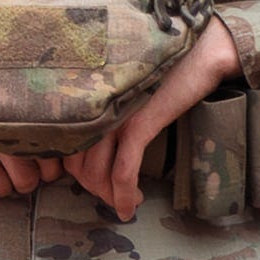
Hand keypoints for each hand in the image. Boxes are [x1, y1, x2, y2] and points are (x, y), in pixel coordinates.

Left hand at [71, 21, 245, 221]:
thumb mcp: (122, 89)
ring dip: (109, 196)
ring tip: (127, 202)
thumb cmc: (162, 68)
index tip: (93, 184)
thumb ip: (104, 109)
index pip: (60, 146)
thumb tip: (96, 146)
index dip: (73, 174)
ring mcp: (113, 115)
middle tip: (112, 196)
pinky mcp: (138, 123)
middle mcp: (90, 106)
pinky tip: (129, 208)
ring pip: (96, 173)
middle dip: (94, 189)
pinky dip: (124, 195)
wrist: (198, 51)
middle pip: (75, 165)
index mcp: (83, 96)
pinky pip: (123, 171)